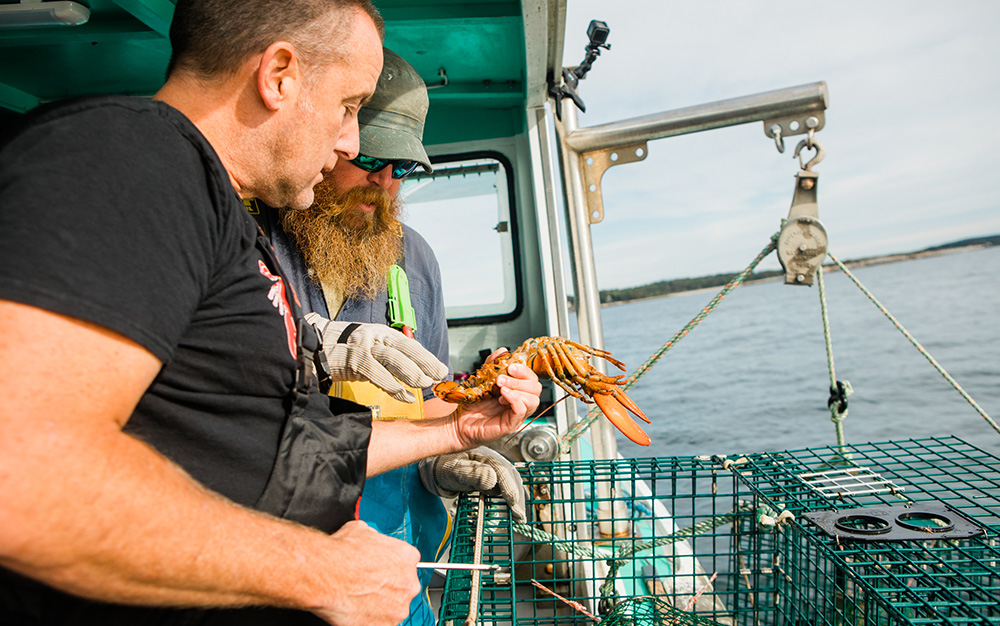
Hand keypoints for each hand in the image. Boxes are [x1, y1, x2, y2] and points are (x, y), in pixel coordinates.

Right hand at [305, 313, 448, 402]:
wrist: (317, 348)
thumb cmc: (347, 351)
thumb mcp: (372, 349)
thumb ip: (391, 357)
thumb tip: (415, 371)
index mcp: (382, 333)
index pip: (410, 344)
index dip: (427, 357)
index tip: (441, 369)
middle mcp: (375, 337)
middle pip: (405, 349)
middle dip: (424, 363)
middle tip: (437, 377)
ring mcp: (364, 347)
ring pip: (393, 359)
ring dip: (411, 373)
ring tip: (425, 384)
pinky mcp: (353, 361)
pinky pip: (377, 373)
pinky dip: (393, 387)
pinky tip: (405, 396)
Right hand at [311, 521, 420, 625]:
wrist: (325, 574)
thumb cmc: (341, 553)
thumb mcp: (361, 530)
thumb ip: (374, 538)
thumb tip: (369, 540)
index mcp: (408, 556)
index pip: (406, 563)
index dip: (390, 567)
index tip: (379, 570)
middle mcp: (409, 583)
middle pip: (403, 587)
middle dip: (388, 587)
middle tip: (368, 585)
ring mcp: (398, 608)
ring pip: (393, 608)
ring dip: (380, 605)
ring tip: (359, 598)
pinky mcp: (385, 625)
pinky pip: (381, 623)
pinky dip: (370, 619)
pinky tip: (356, 610)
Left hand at [418, 447, 526, 522]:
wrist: (436, 468)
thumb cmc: (443, 466)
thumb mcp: (455, 470)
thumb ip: (473, 474)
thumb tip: (492, 478)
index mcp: (485, 456)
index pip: (503, 472)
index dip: (510, 489)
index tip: (514, 505)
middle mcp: (493, 461)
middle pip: (511, 477)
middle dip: (517, 497)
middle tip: (519, 516)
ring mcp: (493, 469)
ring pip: (511, 482)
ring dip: (517, 499)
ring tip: (519, 516)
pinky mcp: (491, 478)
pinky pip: (505, 487)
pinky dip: (511, 498)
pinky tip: (513, 507)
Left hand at [451, 362, 541, 447]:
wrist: (460, 422)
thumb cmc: (473, 404)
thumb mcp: (483, 379)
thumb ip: (493, 365)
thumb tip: (503, 351)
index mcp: (517, 391)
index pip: (532, 379)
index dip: (524, 370)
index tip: (510, 366)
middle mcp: (520, 402)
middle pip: (536, 388)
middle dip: (521, 379)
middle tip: (502, 377)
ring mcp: (517, 414)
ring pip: (533, 400)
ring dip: (517, 388)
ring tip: (500, 386)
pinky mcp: (511, 424)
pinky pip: (521, 411)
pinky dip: (514, 399)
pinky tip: (503, 395)